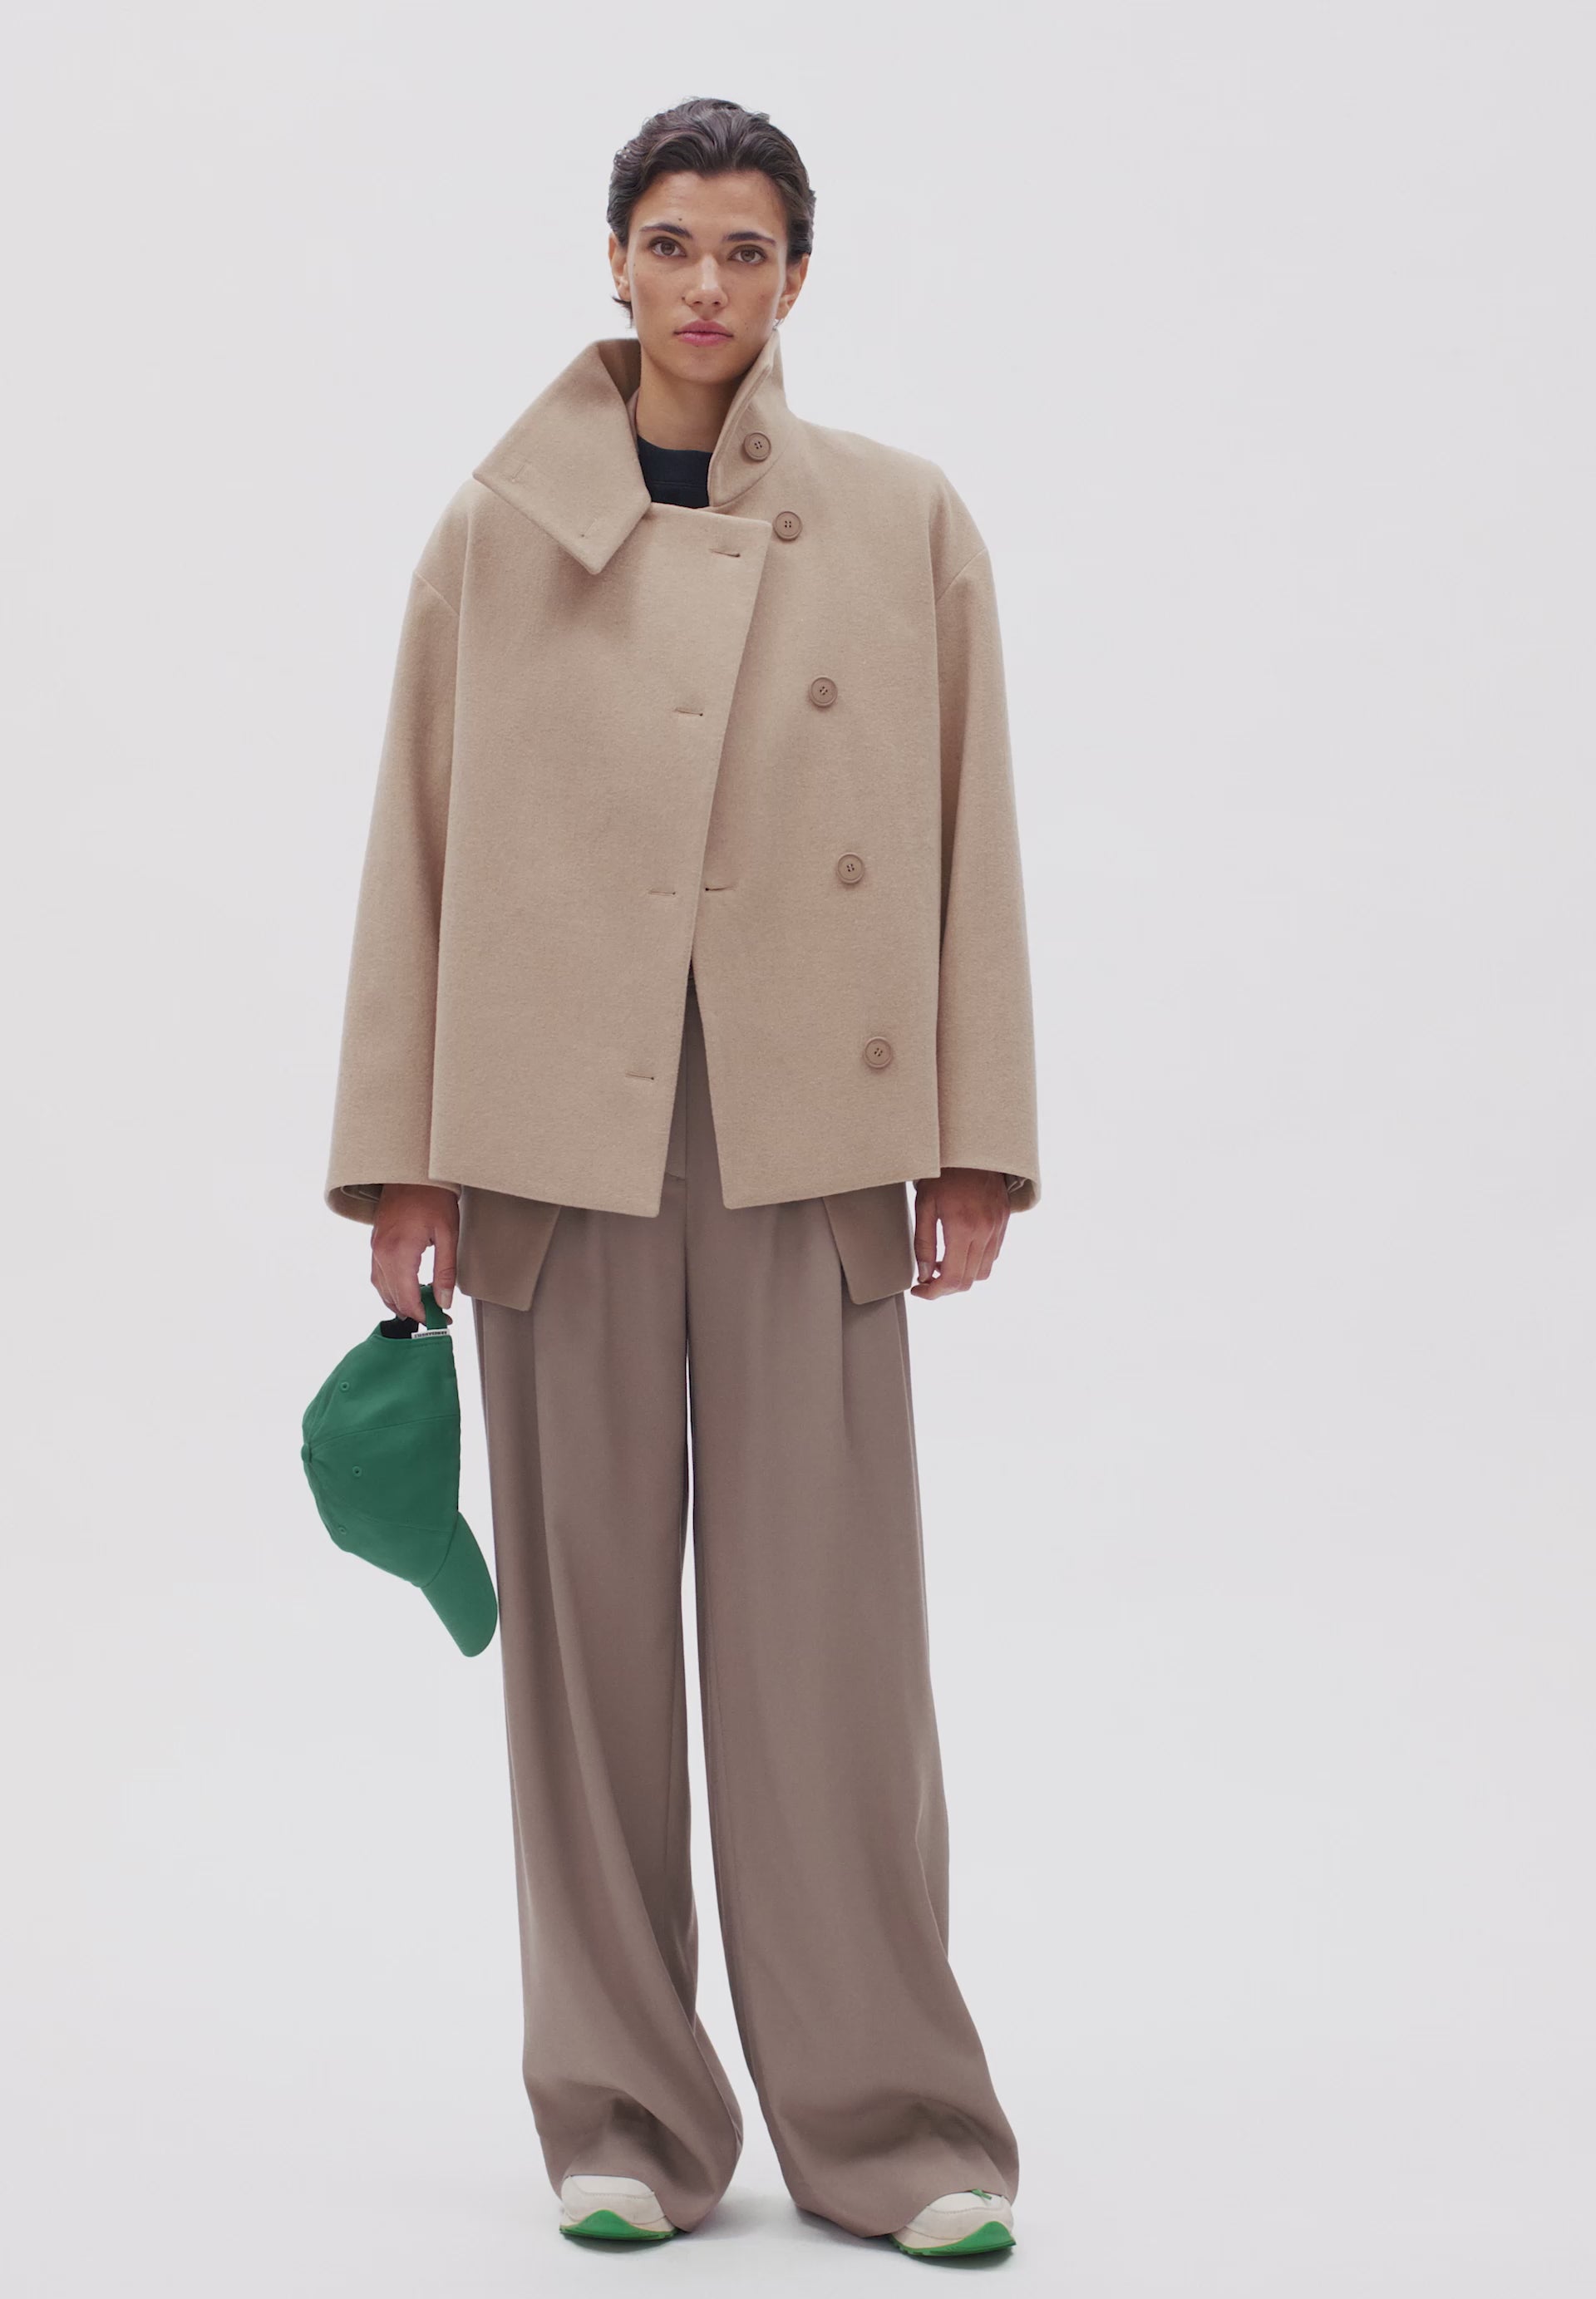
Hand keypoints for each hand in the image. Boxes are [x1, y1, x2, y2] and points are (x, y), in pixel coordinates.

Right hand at [370, 1183, 459, 1320]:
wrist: (411, 1169)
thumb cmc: (432, 1196)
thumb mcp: (448, 1234)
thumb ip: (445, 1271)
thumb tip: (444, 1301)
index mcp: (398, 1252)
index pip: (406, 1298)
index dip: (421, 1315)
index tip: (438, 1323)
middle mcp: (381, 1253)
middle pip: (392, 1297)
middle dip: (413, 1312)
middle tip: (436, 1317)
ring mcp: (375, 1248)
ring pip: (381, 1288)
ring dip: (400, 1302)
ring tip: (423, 1307)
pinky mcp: (375, 1243)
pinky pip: (378, 1274)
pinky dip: (392, 1287)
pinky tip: (408, 1288)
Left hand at [910, 1168, 1010, 1298]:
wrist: (973, 1148)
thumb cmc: (944, 1173)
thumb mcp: (924, 1205)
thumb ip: (924, 1243)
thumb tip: (923, 1273)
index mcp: (962, 1227)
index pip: (951, 1279)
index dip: (933, 1292)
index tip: (919, 1289)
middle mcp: (985, 1231)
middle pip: (968, 1281)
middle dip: (945, 1288)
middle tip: (927, 1280)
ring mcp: (998, 1228)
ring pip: (983, 1272)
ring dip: (962, 1275)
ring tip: (943, 1263)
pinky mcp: (1004, 1222)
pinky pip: (993, 1255)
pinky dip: (975, 1262)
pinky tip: (960, 1250)